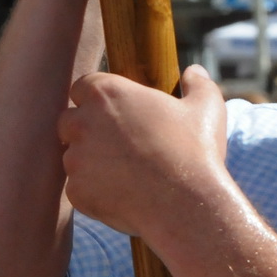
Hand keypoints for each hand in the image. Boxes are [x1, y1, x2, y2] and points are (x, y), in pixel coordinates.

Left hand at [59, 66, 229, 241]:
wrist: (186, 204)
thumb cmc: (195, 150)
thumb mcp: (206, 106)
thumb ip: (197, 83)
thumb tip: (193, 72)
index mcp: (106, 93)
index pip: (82, 87)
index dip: (97, 99)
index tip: (116, 112)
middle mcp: (82, 122)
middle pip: (69, 122)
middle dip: (87, 131)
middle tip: (119, 144)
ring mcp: (75, 159)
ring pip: (74, 157)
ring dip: (92, 163)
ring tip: (128, 173)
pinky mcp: (76, 192)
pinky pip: (80, 188)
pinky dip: (97, 191)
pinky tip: (125, 194)